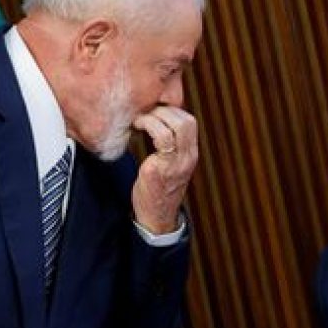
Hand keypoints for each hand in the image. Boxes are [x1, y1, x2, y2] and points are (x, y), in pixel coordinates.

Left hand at [130, 106, 197, 233]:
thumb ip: (169, 146)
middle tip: (146, 112)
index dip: (172, 111)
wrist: (156, 217)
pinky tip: (137, 128)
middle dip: (164, 110)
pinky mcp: (161, 169)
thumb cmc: (159, 188)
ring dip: (155, 117)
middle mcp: (187, 158)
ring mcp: (176, 164)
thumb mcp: (170, 164)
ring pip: (176, 127)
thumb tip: (155, 121)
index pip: (190, 122)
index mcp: (190, 155)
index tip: (153, 111)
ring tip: (140, 120)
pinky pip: (162, 139)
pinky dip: (149, 127)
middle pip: (186, 122)